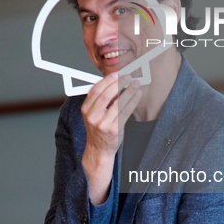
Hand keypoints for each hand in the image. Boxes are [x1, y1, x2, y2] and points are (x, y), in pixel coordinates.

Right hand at [81, 73, 141, 204]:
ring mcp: (103, 125)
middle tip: (128, 77)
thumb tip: (117, 83)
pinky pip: (125, 112)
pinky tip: (137, 95)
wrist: (99, 149)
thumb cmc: (98, 128)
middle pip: (106, 96)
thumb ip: (103, 99)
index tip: (116, 74)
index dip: (106, 81)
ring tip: (136, 84)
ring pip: (118, 103)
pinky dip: (132, 101)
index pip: (95, 91)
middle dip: (118, 84)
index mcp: (86, 110)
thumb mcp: (94, 113)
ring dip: (128, 91)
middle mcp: (93, 117)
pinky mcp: (114, 130)